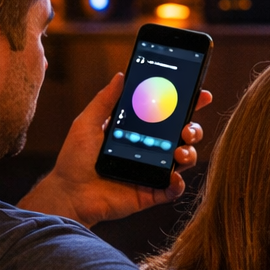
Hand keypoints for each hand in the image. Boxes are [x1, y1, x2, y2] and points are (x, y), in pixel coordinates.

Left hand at [19, 73, 211, 226]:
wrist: (69, 193)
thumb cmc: (74, 159)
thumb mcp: (87, 123)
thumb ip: (105, 100)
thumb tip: (121, 76)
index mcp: (139, 131)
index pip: (168, 115)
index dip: (188, 105)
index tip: (201, 95)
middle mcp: (151, 150)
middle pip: (183, 136)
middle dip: (193, 129)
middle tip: (186, 129)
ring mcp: (153, 171)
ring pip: (184, 160)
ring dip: (189, 153)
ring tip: (179, 152)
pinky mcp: (151, 192)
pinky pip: (173, 189)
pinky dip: (178, 183)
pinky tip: (172, 176)